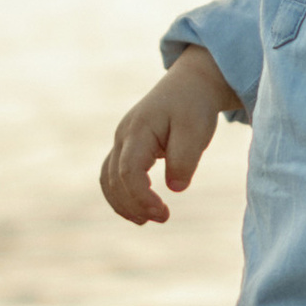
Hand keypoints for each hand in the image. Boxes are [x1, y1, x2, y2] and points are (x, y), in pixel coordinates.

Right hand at [101, 45, 240, 224]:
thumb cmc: (194, 106)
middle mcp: (123, 135)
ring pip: (108, 178)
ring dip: (122, 203)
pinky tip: (139, 209)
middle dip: (133, 205)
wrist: (190, 84)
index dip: (141, 197)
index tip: (164, 213)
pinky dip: (121, 194)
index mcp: (139, 129)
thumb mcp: (197, 130)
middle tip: (163, 218)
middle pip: (114, 178)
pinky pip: (113, 174)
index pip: (128, 171)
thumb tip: (175, 187)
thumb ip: (185, 158)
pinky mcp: (127, 146)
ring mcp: (122, 140)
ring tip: (146, 220)